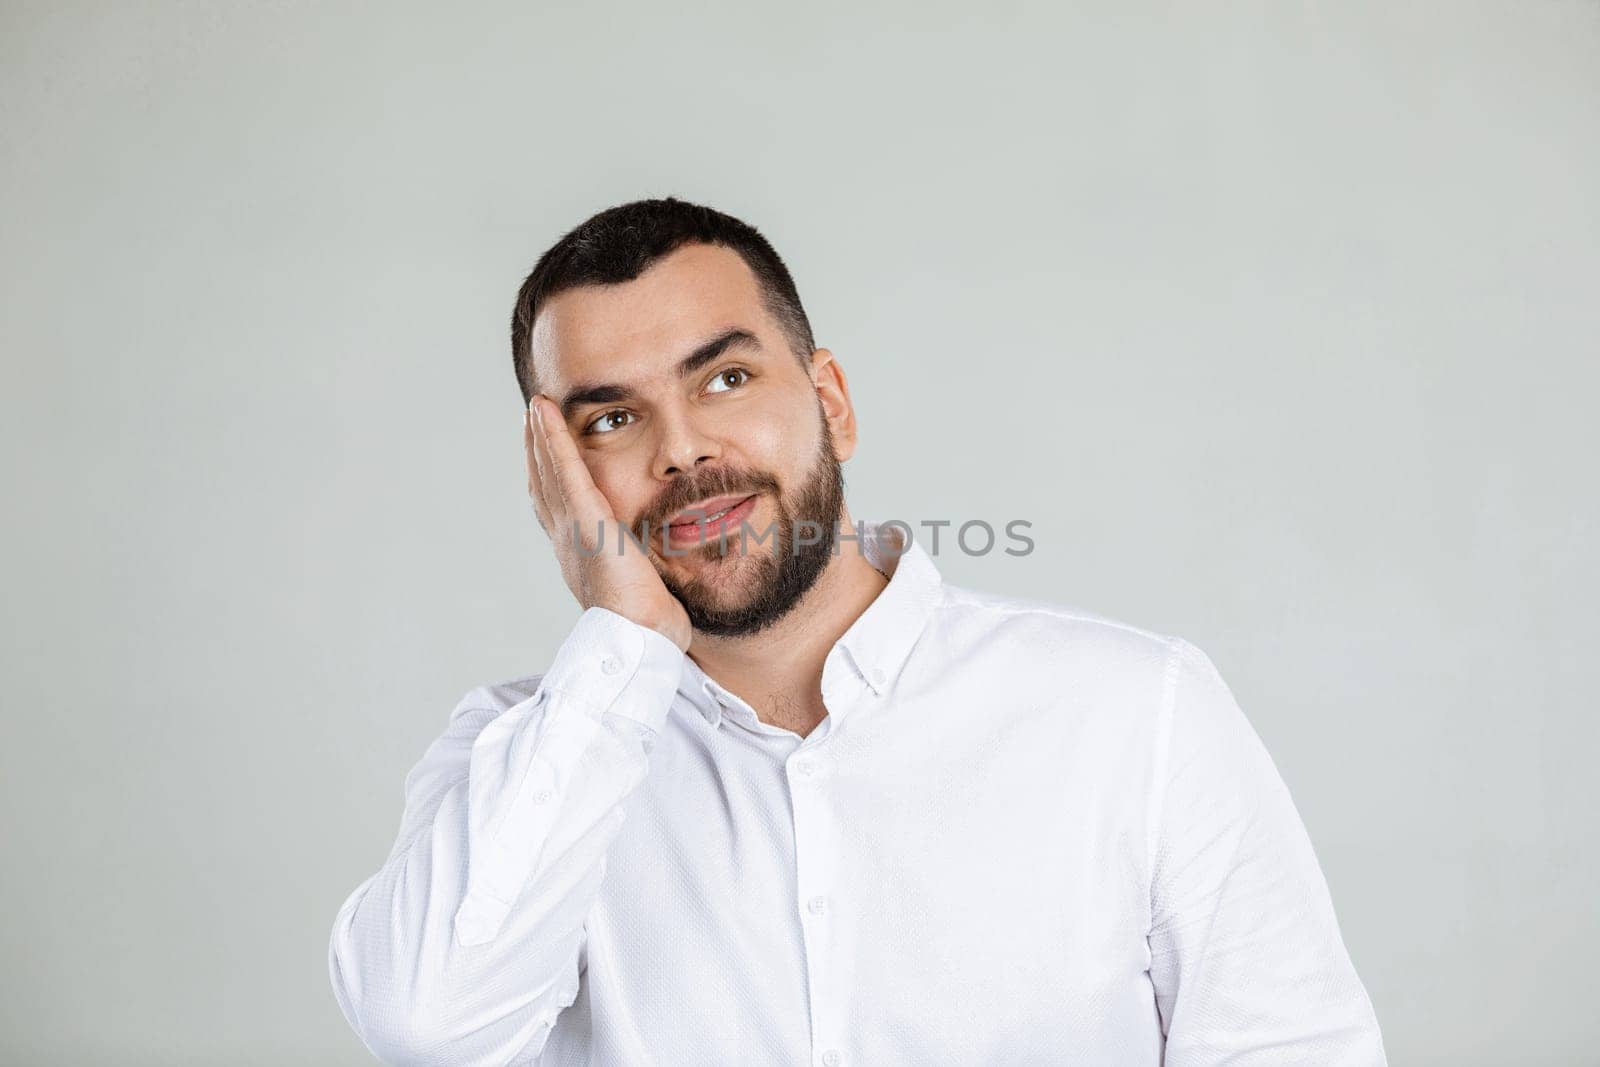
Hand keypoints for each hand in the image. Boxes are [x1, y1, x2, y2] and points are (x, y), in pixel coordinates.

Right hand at [524, 394, 692, 652]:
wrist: (639, 640)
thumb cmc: (648, 627)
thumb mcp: (645, 589)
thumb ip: (646, 572)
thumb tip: (661, 576)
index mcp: (581, 556)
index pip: (559, 509)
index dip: (550, 480)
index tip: (546, 458)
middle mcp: (567, 541)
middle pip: (546, 485)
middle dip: (538, 452)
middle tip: (533, 420)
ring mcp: (572, 530)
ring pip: (550, 473)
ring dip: (540, 437)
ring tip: (537, 407)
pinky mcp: (586, 522)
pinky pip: (566, 472)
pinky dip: (553, 439)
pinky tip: (545, 412)